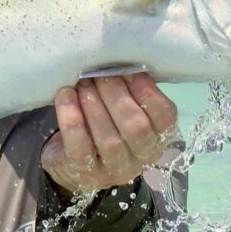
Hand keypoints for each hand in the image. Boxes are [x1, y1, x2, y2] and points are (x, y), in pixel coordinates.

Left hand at [41, 74, 178, 197]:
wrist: (72, 163)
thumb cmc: (105, 125)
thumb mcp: (125, 111)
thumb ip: (131, 91)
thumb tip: (122, 59)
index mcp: (159, 138)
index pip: (166, 117)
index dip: (147, 90)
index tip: (128, 69)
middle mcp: (141, 158)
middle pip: (135, 127)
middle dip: (116, 94)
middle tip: (99, 73)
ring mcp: (113, 170)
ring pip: (108, 139)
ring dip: (93, 103)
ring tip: (82, 82)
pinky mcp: (83, 171)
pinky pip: (79, 145)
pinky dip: (71, 116)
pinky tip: (65, 95)